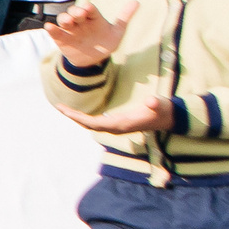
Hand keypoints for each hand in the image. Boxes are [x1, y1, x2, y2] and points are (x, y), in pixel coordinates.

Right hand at [44, 0, 137, 67]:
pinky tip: (49, 27)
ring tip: (66, 21)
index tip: (88, 9)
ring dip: (64, 19)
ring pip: (64, 20)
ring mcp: (71, 30)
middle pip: (75, 12)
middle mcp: (81, 21)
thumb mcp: (117, 32)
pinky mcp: (62, 39)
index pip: (90, 10)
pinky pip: (56, 33)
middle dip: (76, 12)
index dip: (88, 9)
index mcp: (94, 18)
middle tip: (79, 14)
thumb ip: (124, 17)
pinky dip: (52, 30)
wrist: (93, 59)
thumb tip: (137, 1)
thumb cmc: (105, 42)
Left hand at [57, 90, 175, 135]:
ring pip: (92, 125)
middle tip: (59, 107)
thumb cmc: (163, 109)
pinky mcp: (118, 124)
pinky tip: (79, 113)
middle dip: (74, 117)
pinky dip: (86, 118)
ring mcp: (117, 127)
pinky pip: (97, 123)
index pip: (95, 123)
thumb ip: (155, 103)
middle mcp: (117, 128)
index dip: (80, 118)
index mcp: (122, 124)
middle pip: (90, 125)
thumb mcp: (160, 104)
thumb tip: (151, 101)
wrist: (170, 117)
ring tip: (64, 109)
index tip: (66, 111)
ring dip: (78, 118)